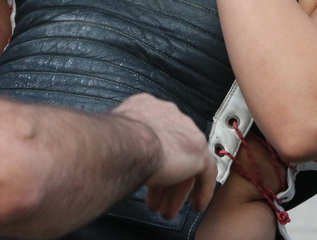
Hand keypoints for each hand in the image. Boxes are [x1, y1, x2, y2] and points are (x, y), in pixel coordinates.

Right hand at [112, 94, 216, 218]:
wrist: (122, 145)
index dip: (151, 158)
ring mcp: (186, 129)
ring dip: (176, 189)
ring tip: (167, 210)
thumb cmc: (109, 144)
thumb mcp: (112, 137)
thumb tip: (115, 157)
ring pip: (187, 162)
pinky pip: (207, 172)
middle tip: (156, 199)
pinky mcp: (197, 149)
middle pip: (173, 149)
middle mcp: (168, 113)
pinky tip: (196, 204)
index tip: (148, 174)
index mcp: (146, 106)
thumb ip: (121, 142)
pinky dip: (203, 189)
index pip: (156, 134)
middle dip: (164, 177)